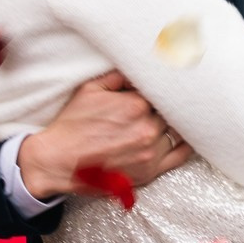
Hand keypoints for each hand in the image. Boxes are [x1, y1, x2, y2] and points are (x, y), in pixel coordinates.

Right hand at [15, 72, 193, 199]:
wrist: (58, 161)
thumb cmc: (72, 127)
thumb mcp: (90, 90)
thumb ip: (119, 77)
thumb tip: (139, 70)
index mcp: (136, 105)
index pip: (161, 92)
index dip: (160, 90)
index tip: (162, 87)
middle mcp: (147, 129)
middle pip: (169, 112)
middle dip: (164, 107)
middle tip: (161, 104)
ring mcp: (150, 153)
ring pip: (175, 131)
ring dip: (171, 125)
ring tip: (165, 119)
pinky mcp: (149, 172)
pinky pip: (180, 156)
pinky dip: (186, 145)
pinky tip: (184, 137)